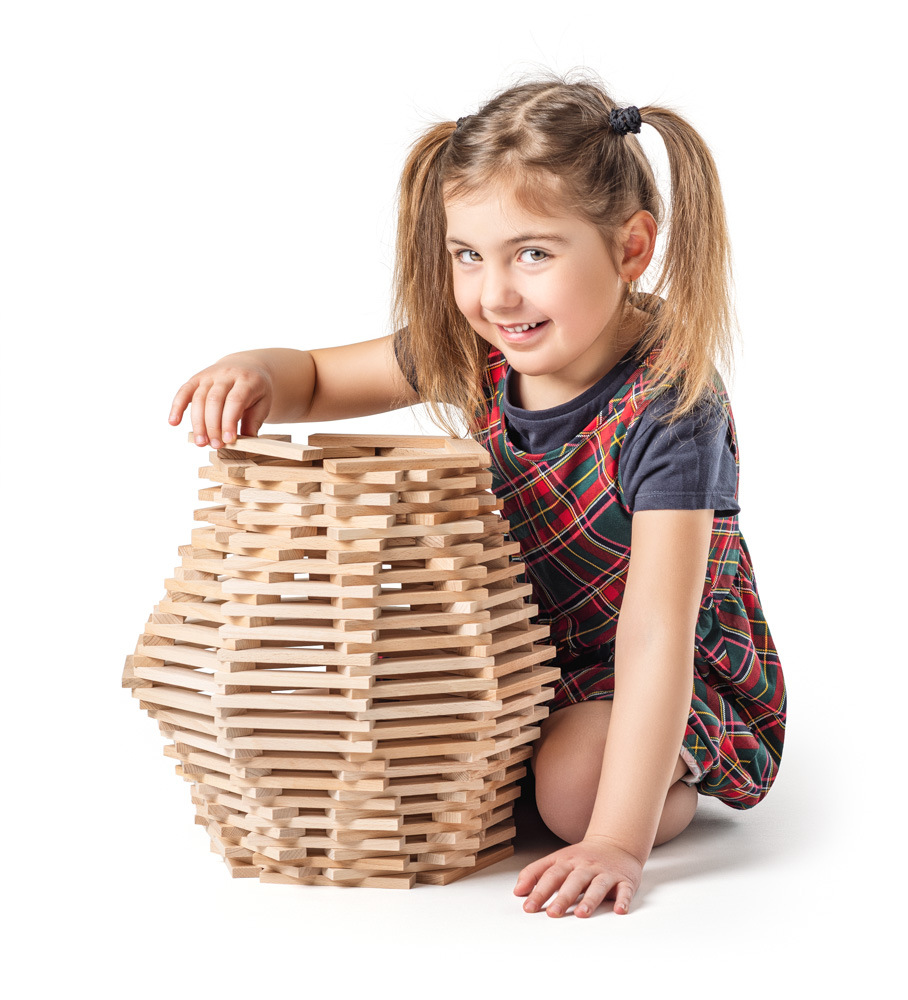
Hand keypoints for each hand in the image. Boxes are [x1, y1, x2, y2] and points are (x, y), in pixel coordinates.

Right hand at [169, 356, 272, 448]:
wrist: (247, 367)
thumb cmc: (255, 390)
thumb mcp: (263, 403)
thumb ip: (254, 422)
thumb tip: (246, 443)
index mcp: (247, 380)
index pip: (235, 400)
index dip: (229, 421)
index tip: (229, 440)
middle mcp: (226, 374)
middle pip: (214, 400)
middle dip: (213, 425)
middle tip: (216, 445)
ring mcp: (210, 375)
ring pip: (199, 398)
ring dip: (198, 423)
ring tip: (201, 443)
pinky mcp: (197, 378)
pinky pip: (184, 391)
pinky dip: (177, 407)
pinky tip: (173, 422)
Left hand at [513, 836, 643, 917]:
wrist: (615, 843)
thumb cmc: (583, 857)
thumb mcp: (557, 859)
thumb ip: (536, 873)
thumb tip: (518, 891)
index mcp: (568, 861)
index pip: (551, 875)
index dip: (538, 891)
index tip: (528, 907)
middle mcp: (586, 867)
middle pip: (573, 881)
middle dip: (562, 897)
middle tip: (552, 913)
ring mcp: (605, 873)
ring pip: (597, 885)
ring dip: (590, 900)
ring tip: (581, 914)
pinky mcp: (624, 880)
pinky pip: (625, 890)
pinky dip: (623, 900)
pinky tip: (619, 910)